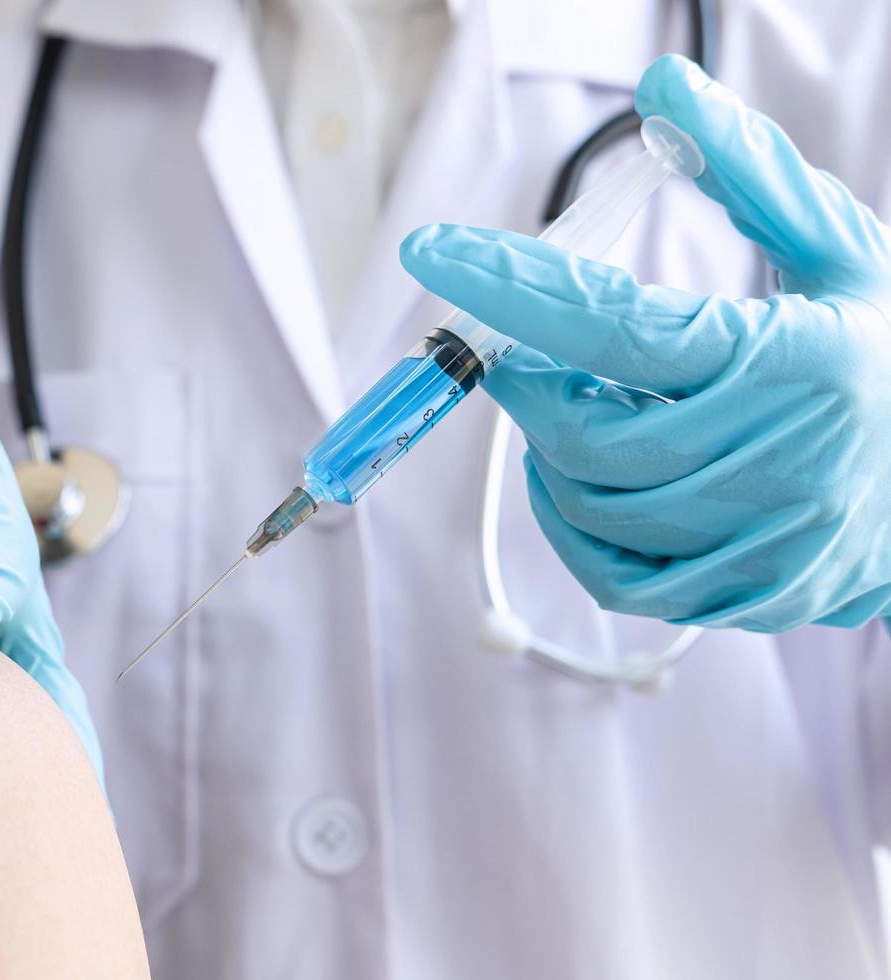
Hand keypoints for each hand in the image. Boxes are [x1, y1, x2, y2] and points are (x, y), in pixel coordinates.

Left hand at [399, 55, 890, 631]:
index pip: (618, 327)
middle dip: (528, 386)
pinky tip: (580, 477)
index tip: (434, 255)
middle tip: (525, 354)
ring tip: (573, 406)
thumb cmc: (886, 352)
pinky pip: (614, 576)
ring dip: (546, 450)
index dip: (515, 289)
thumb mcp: (839, 252)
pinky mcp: (750, 597)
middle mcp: (786, 464)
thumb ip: (748, 171)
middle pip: (587, 435)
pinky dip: (569, 523)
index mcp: (800, 365)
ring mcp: (768, 545)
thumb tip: (663, 90)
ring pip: (590, 507)